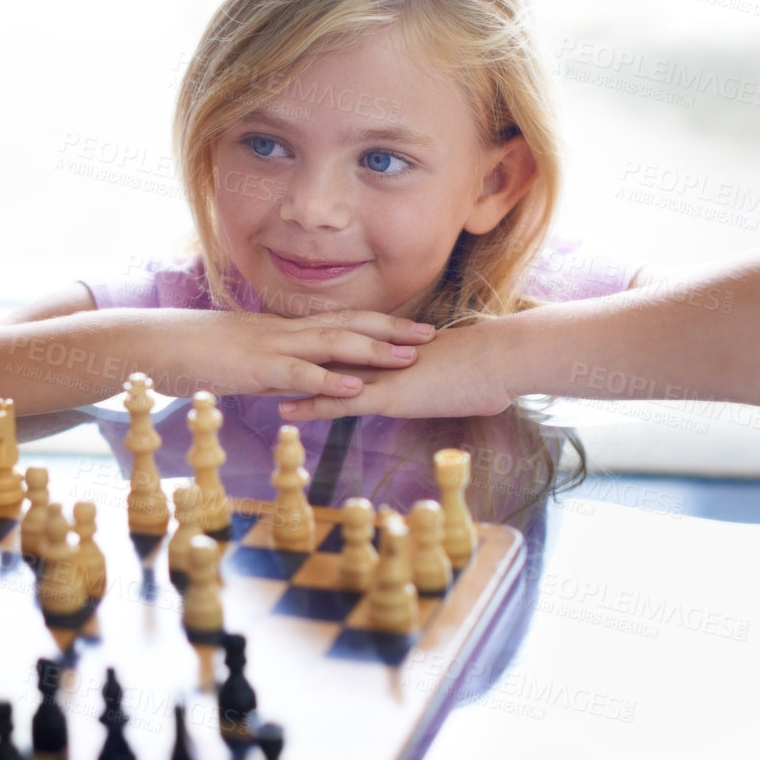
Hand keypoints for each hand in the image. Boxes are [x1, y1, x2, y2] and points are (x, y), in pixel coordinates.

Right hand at [162, 307, 435, 400]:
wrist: (154, 344)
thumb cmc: (193, 354)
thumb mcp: (243, 361)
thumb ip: (277, 371)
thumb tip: (304, 386)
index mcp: (282, 328)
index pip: (339, 320)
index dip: (378, 322)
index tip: (412, 326)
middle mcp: (283, 330)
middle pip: (347, 324)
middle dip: (391, 329)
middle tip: (432, 334)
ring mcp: (270, 346)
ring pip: (330, 343)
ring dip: (373, 350)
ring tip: (408, 357)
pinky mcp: (255, 368)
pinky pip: (298, 373)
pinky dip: (330, 380)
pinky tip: (356, 389)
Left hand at [273, 320, 516, 421]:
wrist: (502, 359)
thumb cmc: (493, 370)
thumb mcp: (468, 379)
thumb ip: (458, 385)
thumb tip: (478, 393)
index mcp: (394, 353)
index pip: (347, 349)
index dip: (318, 351)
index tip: (292, 352)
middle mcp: (380, 360)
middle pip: (325, 357)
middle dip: (292, 361)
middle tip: (259, 362)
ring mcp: (381, 376)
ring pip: (324, 378)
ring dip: (291, 383)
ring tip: (257, 386)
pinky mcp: (387, 395)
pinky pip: (340, 402)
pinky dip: (311, 406)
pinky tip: (286, 410)